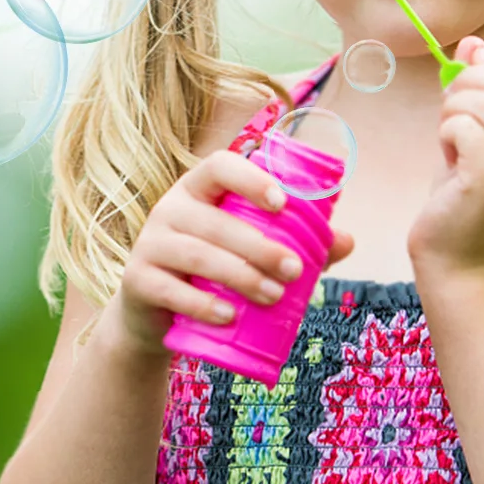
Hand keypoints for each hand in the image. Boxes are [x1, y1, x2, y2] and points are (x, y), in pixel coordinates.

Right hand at [107, 147, 355, 355]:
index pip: (218, 166)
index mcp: (196, 190)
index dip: (250, 179)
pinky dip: (202, 304)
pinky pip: (170, 289)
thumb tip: (347, 240)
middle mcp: (168, 209)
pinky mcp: (136, 280)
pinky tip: (229, 316)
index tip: (282, 204)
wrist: (155, 315)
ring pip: (197, 255)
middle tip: (295, 271)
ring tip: (273, 297)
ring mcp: (148, 244)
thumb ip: (294, 243)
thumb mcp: (247, 253)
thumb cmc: (211, 273)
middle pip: (214, 221)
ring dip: (240, 276)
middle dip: (260, 246)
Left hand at [408, 36, 483, 282]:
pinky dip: (445, 134)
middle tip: (451, 116)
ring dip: (452, 111)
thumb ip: (481, 91)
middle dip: (467, 85)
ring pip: (483, 99)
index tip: (475, 81)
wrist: (460, 263)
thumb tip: (473, 43)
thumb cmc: (466, 197)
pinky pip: (463, 125)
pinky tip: (449, 160)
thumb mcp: (479, 136)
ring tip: (450, 142)